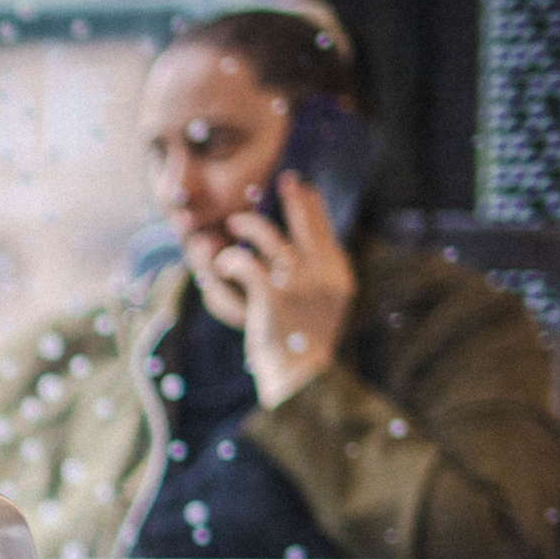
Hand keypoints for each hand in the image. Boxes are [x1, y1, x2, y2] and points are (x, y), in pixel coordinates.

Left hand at [198, 173, 353, 405]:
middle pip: (305, 223)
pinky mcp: (271, 297)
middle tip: (286, 180)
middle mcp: (321, 274)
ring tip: (233, 223)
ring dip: (248, 225)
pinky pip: (245, 262)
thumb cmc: (305, 342)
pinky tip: (222, 261)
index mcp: (337, 275)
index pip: (325, 229)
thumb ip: (318, 276)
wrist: (302, 378)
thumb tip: (306, 250)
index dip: (313, 205)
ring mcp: (298, 284)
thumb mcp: (323, 306)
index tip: (303, 187)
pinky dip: (229, 258)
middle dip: (295, 199)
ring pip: (268, 237)